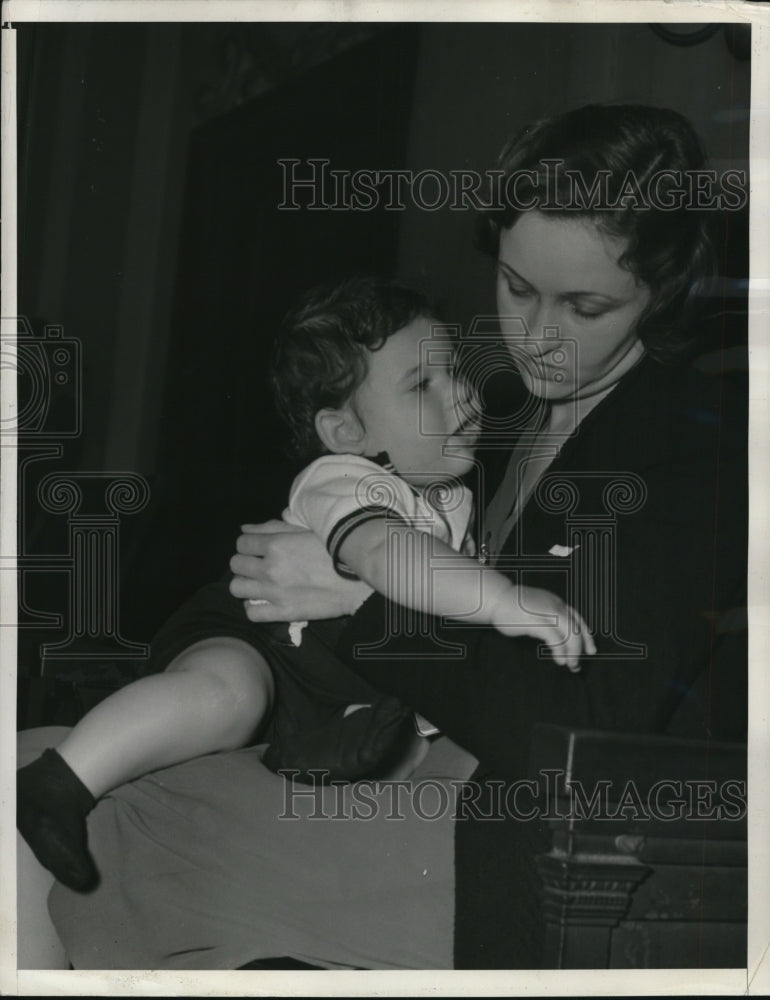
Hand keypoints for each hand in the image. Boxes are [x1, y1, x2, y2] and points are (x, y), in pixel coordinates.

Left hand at [229, 520, 371, 621]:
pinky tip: (265, 601)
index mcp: (276, 544)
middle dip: (245, 563)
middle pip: (236, 565)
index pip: (242, 543)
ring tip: (259, 583)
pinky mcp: (283, 613)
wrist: (359, 581)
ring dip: (246, 584)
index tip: (258, 548)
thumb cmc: (336, 550)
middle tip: (259, 565)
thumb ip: (274, 527)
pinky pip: (251, 613)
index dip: (248, 545)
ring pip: (237, 588)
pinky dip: (254, 607)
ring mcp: (275, 593)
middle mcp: (270, 568)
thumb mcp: (306, 530)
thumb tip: (245, 529)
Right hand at [490, 585, 596, 670]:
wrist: (496, 598)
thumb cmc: (511, 606)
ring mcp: (546, 613)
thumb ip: (548, 618)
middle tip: (576, 665)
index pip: (578, 619)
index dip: (586, 636)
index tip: (590, 650)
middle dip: (581, 649)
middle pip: (577, 628)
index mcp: (556, 603)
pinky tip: (559, 660)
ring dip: (573, 653)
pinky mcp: (536, 622)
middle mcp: (555, 606)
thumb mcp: (536, 608)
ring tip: (570, 665)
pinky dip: (560, 651)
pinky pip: (555, 639)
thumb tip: (557, 636)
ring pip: (570, 634)